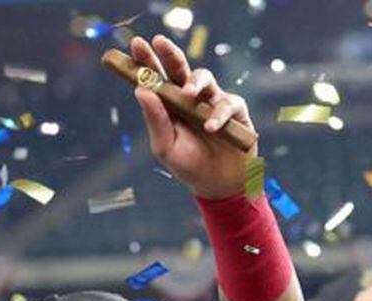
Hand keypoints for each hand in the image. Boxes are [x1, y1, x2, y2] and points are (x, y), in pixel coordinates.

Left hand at [129, 34, 255, 199]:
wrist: (218, 187)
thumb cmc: (189, 166)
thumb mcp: (165, 147)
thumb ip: (155, 120)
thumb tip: (140, 89)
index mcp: (171, 102)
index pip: (157, 76)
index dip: (147, 60)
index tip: (136, 44)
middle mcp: (192, 97)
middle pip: (180, 68)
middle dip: (170, 53)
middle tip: (160, 42)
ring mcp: (213, 100)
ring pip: (205, 78)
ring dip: (196, 82)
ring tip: (189, 95)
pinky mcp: (235, 111)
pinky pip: (227, 104)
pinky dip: (219, 114)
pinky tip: (211, 128)